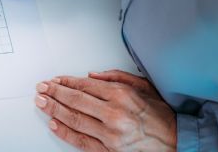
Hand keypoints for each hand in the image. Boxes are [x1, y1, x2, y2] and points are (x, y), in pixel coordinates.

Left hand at [35, 69, 176, 150]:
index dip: (65, 82)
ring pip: (74, 119)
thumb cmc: (158, 114)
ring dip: (54, 109)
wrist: (176, 142)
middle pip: (75, 101)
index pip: (83, 86)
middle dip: (54, 93)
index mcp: (120, 95)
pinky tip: (54, 124)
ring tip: (41, 102)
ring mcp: (110, 135)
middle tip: (41, 88)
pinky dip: (65, 132)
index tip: (54, 80)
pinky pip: (81, 141)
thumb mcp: (141, 85)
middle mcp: (113, 114)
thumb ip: (115, 76)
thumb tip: (91, 75)